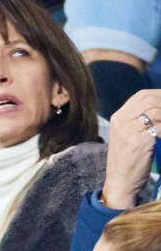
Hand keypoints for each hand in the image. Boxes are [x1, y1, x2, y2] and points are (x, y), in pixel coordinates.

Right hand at [102, 90, 160, 208]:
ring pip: (156, 111)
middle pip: (149, 100)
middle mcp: (121, 121)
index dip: (158, 94)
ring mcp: (129, 130)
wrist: (120, 180)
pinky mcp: (140, 142)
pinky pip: (160, 127)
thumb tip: (156, 109)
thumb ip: (134, 120)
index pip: (140, 96)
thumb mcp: (124, 135)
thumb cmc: (125, 158)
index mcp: (117, 117)